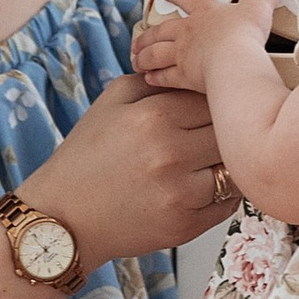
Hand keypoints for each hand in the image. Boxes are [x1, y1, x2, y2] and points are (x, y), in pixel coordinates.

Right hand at [26, 73, 231, 262]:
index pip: (214, 97)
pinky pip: (228, 203)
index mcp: (154, 117)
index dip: (217, 100)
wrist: (64, 219)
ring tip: (209, 160)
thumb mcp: (110, 102)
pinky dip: (223, 194)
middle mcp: (170, 154)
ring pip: (234, 168)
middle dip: (228, 130)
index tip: (214, 104)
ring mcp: (180, 193)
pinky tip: (202, 186)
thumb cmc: (86, 158)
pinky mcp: (185, 226)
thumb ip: (154, 81)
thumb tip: (194, 71)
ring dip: (227, 163)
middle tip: (215, 132)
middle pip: (231, 131)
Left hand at [143, 0, 284, 95]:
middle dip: (148, 35)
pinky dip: (156, 78)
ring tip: (136, 59)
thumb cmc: (245, 32)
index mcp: (205, 13)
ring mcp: (183, 55)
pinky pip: (165, 77)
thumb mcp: (260, 5)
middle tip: (137, 40)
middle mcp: (188, 33)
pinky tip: (149, 79)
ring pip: (156, 54)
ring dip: (144, 56)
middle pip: (162, 31)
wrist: (234, 59)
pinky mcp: (184, 76)